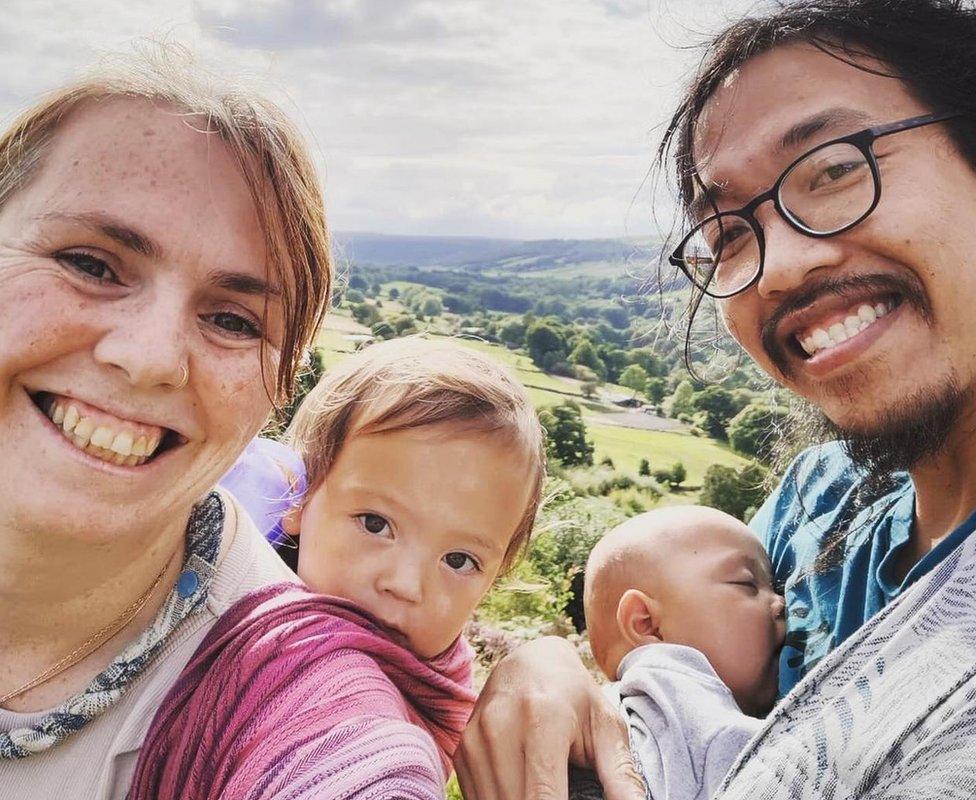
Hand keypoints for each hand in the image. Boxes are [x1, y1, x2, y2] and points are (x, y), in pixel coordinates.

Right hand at [454, 637, 644, 799]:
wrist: (530, 662)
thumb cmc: (575, 698)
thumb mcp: (606, 727)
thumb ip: (621, 775)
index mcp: (542, 718)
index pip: (542, 798)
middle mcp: (501, 725)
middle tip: (567, 796)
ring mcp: (476, 738)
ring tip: (547, 793)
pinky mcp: (463, 751)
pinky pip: (478, 799)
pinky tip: (524, 791)